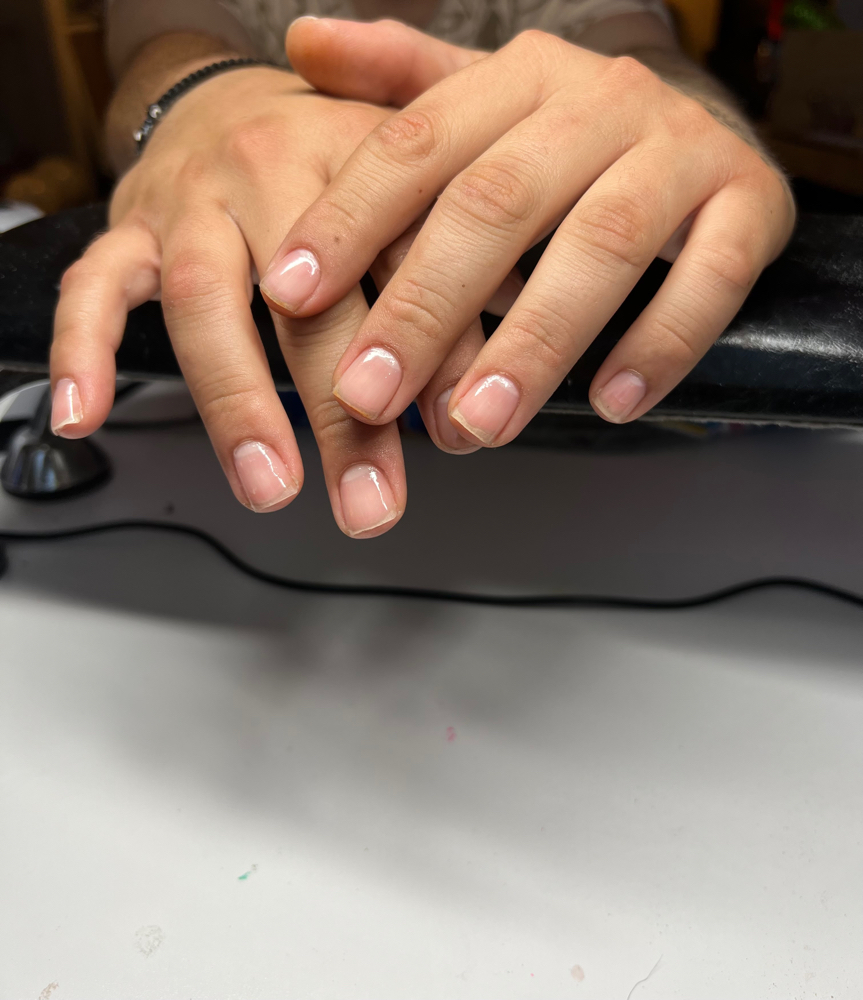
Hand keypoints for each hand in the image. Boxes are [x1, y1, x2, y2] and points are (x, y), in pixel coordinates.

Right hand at [51, 64, 432, 535]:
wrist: (233, 95)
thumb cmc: (332, 161)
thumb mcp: (411, 194)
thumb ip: (456, 276)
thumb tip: (496, 378)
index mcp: (362, 164)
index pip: (406, 265)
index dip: (435, 354)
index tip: (454, 433)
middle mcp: (274, 173)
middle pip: (312, 302)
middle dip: (344, 415)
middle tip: (369, 497)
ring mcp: (195, 203)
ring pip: (208, 301)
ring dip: (237, 405)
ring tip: (268, 486)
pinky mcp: (132, 227)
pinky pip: (95, 287)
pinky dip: (84, 351)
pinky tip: (86, 413)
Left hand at [271, 20, 795, 445]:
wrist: (706, 133)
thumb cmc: (568, 142)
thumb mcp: (485, 106)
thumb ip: (400, 89)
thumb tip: (302, 41)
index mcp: (520, 76)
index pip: (418, 143)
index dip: (350, 218)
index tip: (290, 293)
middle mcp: (601, 101)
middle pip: (499, 203)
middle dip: (426, 307)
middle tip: (368, 396)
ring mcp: (683, 151)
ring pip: (601, 246)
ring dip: (532, 345)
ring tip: (475, 425)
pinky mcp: (749, 206)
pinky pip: (711, 278)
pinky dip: (660, 343)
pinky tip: (609, 402)